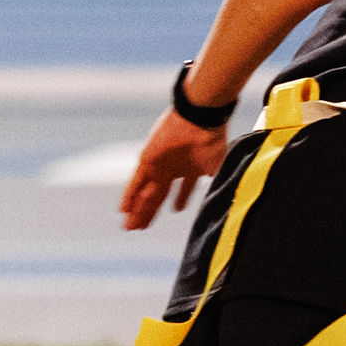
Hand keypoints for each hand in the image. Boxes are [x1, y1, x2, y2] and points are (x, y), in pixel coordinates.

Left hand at [117, 111, 233, 231]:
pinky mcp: (147, 161)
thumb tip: (221, 198)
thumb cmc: (213, 138)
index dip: (178, 201)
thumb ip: (216, 182)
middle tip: (141, 228)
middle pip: (158, 195)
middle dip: (150, 212)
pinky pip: (135, 183)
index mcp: (188, 168)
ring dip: (139, 210)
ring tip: (132, 226)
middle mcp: (171, 168)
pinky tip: (124, 210)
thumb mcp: (218, 165)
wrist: (200, 118)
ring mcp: (158, 165)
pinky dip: (129, 197)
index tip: (176, 211)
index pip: (179, 189)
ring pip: (145, 193)